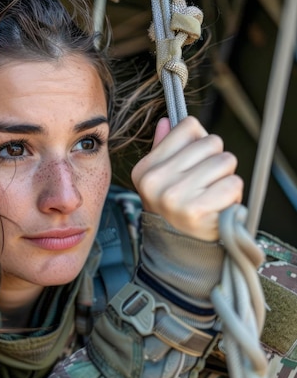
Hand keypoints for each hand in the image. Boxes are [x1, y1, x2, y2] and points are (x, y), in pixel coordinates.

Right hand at [131, 116, 242, 240]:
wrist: (179, 256)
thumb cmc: (175, 215)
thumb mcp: (161, 183)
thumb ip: (164, 149)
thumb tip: (166, 121)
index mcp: (145, 169)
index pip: (188, 126)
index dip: (200, 144)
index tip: (193, 167)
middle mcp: (156, 181)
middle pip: (212, 142)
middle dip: (216, 163)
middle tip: (205, 187)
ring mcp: (174, 196)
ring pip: (226, 161)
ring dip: (227, 180)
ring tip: (212, 198)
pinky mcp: (196, 210)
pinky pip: (233, 184)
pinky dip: (233, 197)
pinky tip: (218, 209)